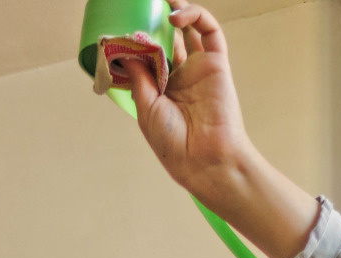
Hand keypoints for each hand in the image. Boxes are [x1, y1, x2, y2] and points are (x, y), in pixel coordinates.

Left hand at [125, 4, 250, 203]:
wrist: (205, 159)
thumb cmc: (175, 144)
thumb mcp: (146, 108)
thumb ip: (138, 75)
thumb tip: (126, 46)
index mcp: (162, 91)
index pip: (149, 56)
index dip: (138, 40)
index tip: (123, 30)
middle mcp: (181, 77)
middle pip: (168, 39)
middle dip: (155, 21)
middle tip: (141, 6)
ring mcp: (199, 69)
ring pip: (189, 30)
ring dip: (175, 10)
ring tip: (160, 0)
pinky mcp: (217, 64)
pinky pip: (209, 31)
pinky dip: (194, 16)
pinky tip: (174, 16)